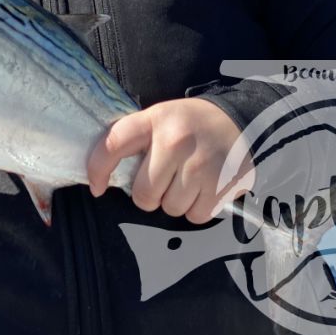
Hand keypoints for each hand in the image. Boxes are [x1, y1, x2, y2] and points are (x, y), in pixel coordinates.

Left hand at [87, 97, 252, 223]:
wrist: (238, 119)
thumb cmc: (189, 124)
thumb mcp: (159, 118)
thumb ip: (136, 141)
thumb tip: (108, 177)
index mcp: (154, 120)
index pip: (113, 145)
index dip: (98, 170)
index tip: (97, 187)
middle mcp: (176, 141)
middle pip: (144, 194)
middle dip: (149, 194)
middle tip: (162, 179)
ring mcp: (200, 165)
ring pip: (170, 208)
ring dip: (175, 201)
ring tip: (186, 180)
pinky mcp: (222, 185)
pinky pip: (196, 216)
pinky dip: (197, 208)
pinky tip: (203, 187)